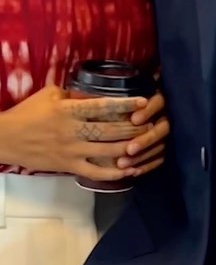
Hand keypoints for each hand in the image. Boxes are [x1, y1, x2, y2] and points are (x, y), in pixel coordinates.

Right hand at [0, 85, 156, 181]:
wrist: (5, 138)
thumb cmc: (27, 113)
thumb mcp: (49, 95)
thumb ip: (73, 94)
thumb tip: (95, 92)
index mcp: (68, 110)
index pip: (102, 106)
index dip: (124, 103)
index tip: (143, 101)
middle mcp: (72, 131)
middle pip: (110, 130)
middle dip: (134, 128)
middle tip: (152, 125)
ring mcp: (71, 151)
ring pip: (107, 152)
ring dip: (129, 148)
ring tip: (146, 145)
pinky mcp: (69, 167)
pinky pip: (96, 172)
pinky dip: (115, 173)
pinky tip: (130, 170)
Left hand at [116, 91, 168, 177]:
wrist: (158, 108)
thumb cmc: (132, 96)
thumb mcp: (128, 85)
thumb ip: (117, 89)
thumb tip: (90, 81)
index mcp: (160, 96)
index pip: (159, 102)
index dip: (148, 110)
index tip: (135, 119)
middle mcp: (167, 114)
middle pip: (163, 128)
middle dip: (145, 139)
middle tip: (129, 149)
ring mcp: (168, 131)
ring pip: (161, 145)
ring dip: (143, 155)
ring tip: (124, 164)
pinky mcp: (167, 145)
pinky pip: (161, 157)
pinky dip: (148, 165)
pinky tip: (134, 172)